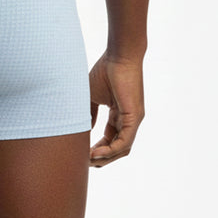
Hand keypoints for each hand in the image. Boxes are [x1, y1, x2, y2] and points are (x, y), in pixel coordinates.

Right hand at [88, 51, 144, 166]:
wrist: (118, 56)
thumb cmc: (106, 70)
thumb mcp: (92, 95)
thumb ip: (89, 113)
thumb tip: (85, 129)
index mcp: (119, 114)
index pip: (109, 138)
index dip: (96, 148)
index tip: (82, 153)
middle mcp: (128, 120)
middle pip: (116, 148)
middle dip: (101, 158)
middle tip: (85, 162)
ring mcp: (133, 120)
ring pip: (121, 149)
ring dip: (105, 158)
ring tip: (89, 161)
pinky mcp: (135, 118)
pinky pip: (124, 141)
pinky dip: (110, 150)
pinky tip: (96, 153)